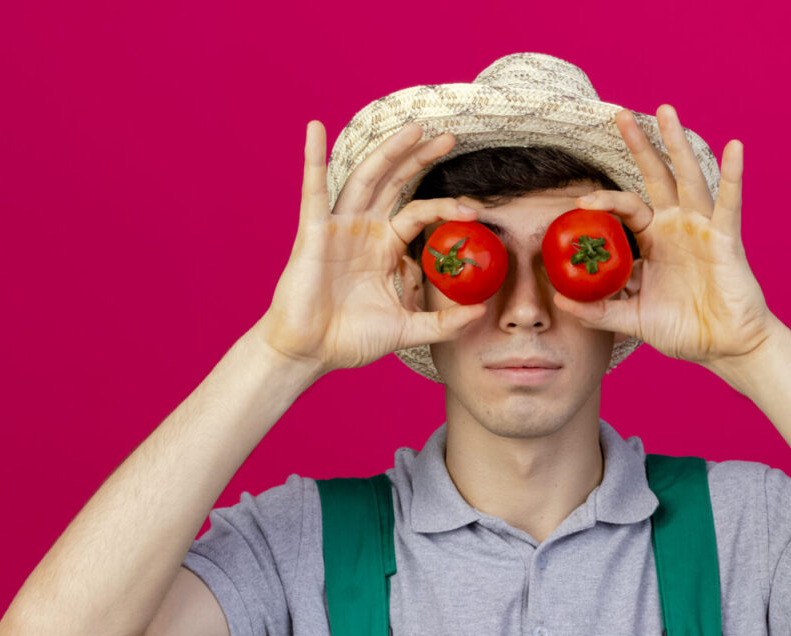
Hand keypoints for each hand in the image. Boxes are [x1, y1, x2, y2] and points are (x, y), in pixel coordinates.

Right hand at [253, 120, 487, 374]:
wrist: (310, 353)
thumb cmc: (350, 340)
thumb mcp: (406, 329)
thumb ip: (442, 322)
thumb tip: (480, 312)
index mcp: (383, 247)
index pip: (418, 213)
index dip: (445, 206)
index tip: (474, 209)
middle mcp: (362, 230)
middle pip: (394, 183)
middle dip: (419, 158)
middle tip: (449, 136)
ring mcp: (337, 228)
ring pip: (364, 179)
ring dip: (387, 152)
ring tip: (413, 127)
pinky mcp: (313, 233)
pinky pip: (313, 190)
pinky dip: (312, 158)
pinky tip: (315, 129)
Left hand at [551, 104, 782, 371]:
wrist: (722, 347)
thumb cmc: (682, 330)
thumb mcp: (632, 320)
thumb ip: (598, 310)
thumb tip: (559, 300)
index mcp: (652, 242)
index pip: (624, 208)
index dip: (603, 201)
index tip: (579, 201)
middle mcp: (676, 227)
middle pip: (655, 177)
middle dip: (639, 145)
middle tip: (619, 114)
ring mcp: (701, 228)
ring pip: (688, 178)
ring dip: (676, 144)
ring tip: (665, 111)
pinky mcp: (725, 238)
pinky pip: (729, 203)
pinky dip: (733, 175)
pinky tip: (734, 146)